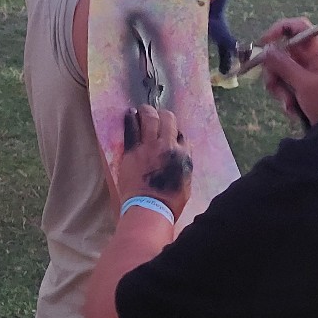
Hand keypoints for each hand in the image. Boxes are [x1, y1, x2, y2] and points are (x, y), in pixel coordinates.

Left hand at [119, 105, 191, 220]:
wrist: (149, 209)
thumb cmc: (170, 202)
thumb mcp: (187, 182)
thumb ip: (185, 164)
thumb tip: (182, 152)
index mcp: (183, 155)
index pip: (182, 135)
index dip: (176, 134)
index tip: (171, 136)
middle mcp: (168, 146)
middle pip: (168, 120)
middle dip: (164, 115)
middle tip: (158, 115)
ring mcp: (149, 146)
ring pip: (150, 118)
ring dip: (147, 111)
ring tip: (144, 109)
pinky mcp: (132, 150)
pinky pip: (131, 129)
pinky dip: (131, 118)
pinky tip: (130, 113)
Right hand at [260, 17, 317, 126]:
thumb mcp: (303, 83)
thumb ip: (283, 64)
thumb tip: (266, 49)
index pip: (298, 26)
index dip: (279, 30)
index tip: (263, 43)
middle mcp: (313, 57)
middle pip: (284, 51)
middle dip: (275, 70)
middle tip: (273, 85)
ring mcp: (308, 71)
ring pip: (282, 69)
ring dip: (279, 86)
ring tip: (287, 103)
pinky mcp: (304, 84)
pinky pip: (286, 82)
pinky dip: (285, 95)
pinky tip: (291, 108)